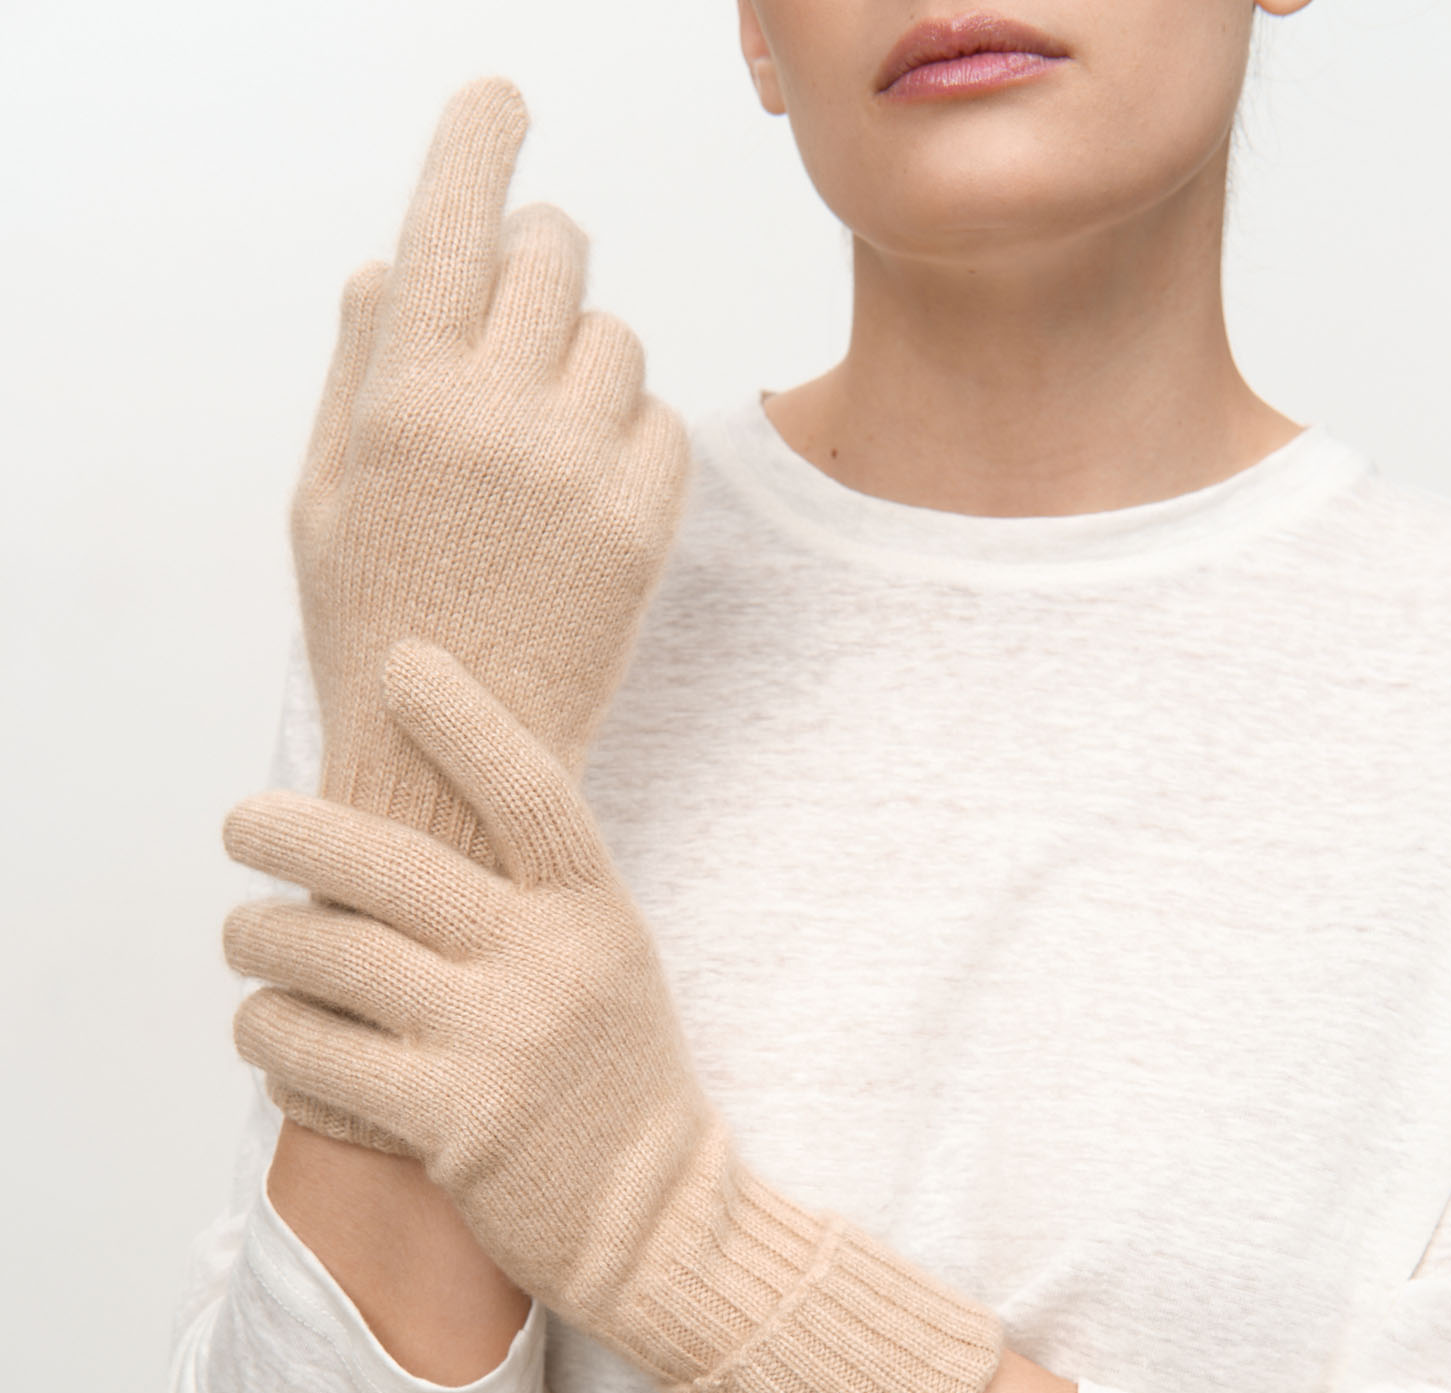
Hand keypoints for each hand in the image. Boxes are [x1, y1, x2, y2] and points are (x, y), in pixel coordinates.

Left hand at [228, 638, 715, 1332]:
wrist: (655, 1222)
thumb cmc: (613, 1085)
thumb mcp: (604, 968)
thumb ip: (527, 903)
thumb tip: (398, 830)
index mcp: (594, 917)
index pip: (529, 793)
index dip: (464, 720)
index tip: (402, 663)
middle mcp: (548, 968)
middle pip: (385, 864)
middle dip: (286, 831)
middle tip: (240, 822)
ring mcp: (497, 1045)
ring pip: (326, 957)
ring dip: (258, 942)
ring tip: (245, 940)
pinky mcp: (448, 1124)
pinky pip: (312, 1053)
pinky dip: (271, 1035)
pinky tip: (269, 1031)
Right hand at [296, 77, 690, 863]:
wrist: (452, 767)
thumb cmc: (372, 626)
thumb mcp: (325, 498)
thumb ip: (356, 368)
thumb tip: (390, 260)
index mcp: (401, 395)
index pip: (453, 216)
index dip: (478, 137)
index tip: (501, 100)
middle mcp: (496, 415)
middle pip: (556, 252)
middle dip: (538, 260)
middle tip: (521, 306)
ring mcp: (580, 471)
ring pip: (617, 337)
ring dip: (584, 360)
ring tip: (541, 443)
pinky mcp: (645, 526)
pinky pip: (659, 421)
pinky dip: (628, 437)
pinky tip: (585, 497)